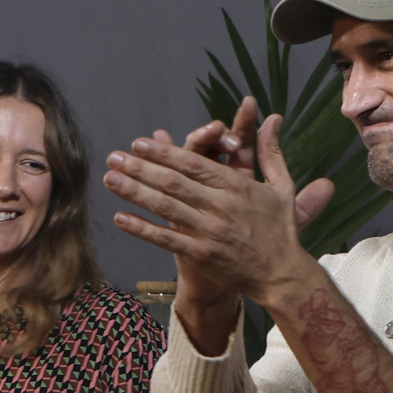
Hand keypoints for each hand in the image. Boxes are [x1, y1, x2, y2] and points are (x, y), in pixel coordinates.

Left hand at [105, 116, 333, 338]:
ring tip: (110, 179)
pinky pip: (165, 239)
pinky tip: (120, 218)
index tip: (140, 144)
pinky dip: (141, 229)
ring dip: (134, 192)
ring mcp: (208, 231)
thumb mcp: (282, 186)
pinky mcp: (200, 254)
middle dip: (140, 168)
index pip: (193, 163)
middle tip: (113, 157)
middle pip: (172, 182)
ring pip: (165, 207)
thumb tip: (273, 118)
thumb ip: (271, 152)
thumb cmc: (280, 229)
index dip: (164, 153)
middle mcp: (220, 206)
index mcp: (237, 186)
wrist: (281, 275)